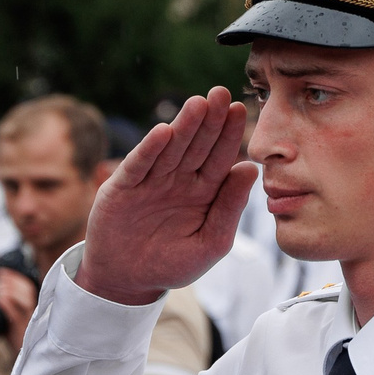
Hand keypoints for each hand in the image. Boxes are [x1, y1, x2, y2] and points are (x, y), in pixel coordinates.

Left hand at [0, 265, 36, 345]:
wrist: (16, 357)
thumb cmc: (11, 335)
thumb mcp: (8, 315)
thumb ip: (4, 302)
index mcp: (29, 306)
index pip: (26, 285)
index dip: (14, 276)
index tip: (0, 271)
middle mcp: (32, 311)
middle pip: (27, 288)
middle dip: (12, 279)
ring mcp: (29, 320)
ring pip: (25, 298)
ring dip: (10, 289)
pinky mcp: (22, 330)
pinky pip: (16, 313)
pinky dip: (7, 303)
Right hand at [79, 86, 255, 305]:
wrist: (128, 281)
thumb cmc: (172, 264)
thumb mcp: (210, 243)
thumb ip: (229, 209)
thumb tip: (250, 169)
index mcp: (204, 191)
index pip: (220, 157)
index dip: (230, 134)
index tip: (242, 110)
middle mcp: (179, 179)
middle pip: (197, 144)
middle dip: (210, 120)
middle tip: (222, 93)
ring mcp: (151, 180)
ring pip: (170, 148)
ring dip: (183, 126)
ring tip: (198, 103)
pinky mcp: (123, 187)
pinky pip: (139, 165)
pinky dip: (150, 149)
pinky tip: (163, 132)